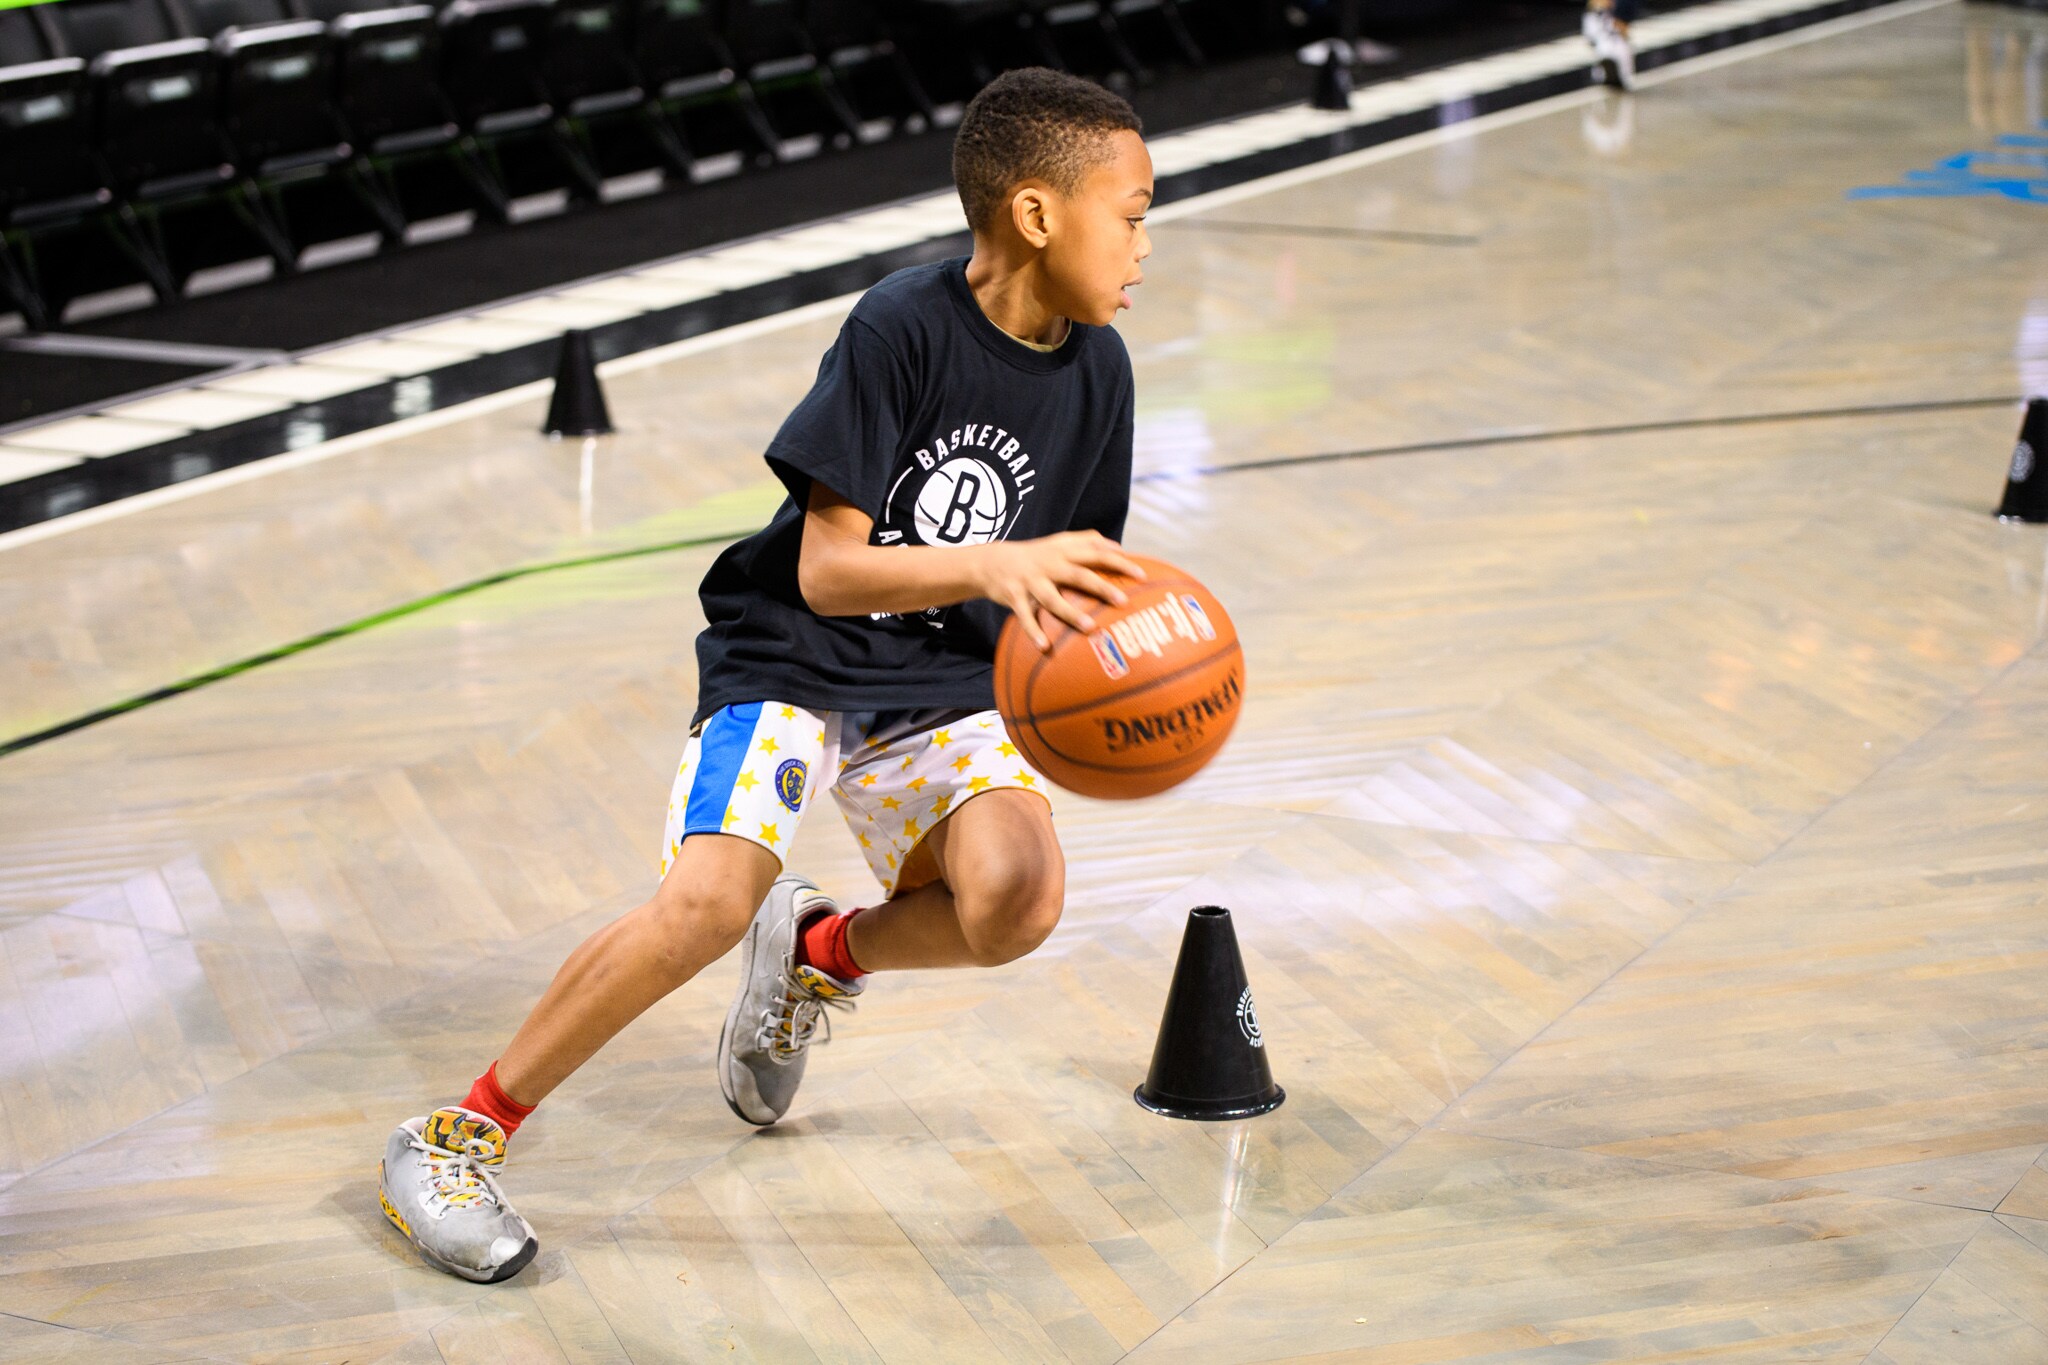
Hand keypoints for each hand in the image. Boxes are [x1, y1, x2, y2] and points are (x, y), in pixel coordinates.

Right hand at [978, 533, 1146, 651]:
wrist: (990, 562)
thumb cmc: (1034, 555)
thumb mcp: (1058, 542)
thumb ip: (1086, 541)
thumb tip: (1118, 547)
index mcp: (1062, 551)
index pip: (1096, 553)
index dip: (1119, 562)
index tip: (1142, 575)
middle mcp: (1048, 564)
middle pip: (1079, 575)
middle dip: (1102, 587)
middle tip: (1124, 601)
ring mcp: (1030, 581)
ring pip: (1052, 598)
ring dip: (1071, 613)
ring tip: (1090, 627)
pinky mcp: (1014, 597)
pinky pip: (1025, 617)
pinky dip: (1034, 632)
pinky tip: (1045, 647)